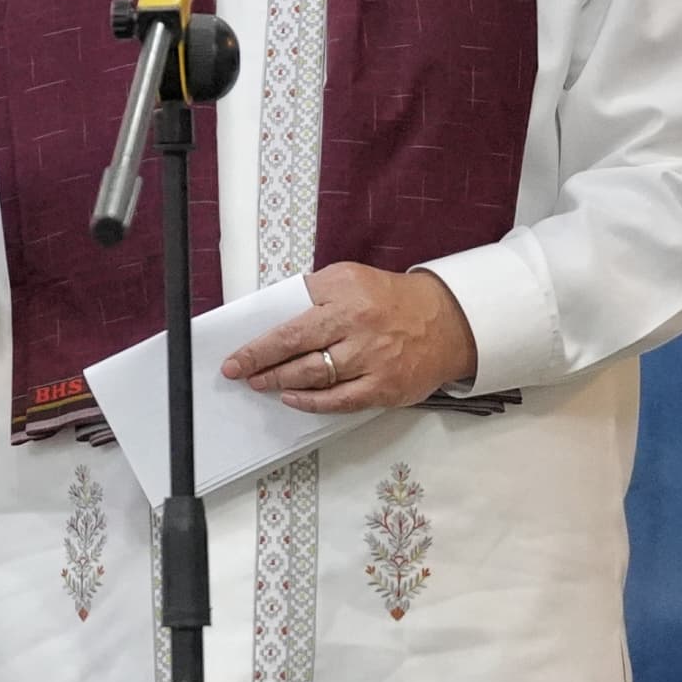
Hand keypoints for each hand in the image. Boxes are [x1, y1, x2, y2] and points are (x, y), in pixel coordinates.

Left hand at [221, 262, 478, 411]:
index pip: (290, 321)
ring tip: (263, 384)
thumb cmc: (390, 300)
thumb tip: (273, 318)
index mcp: (344, 290)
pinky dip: (311, 402)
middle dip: (261, 364)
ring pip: (314, 375)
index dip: (258, 344)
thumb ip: (314, 294)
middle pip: (296, 347)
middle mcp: (357, 322)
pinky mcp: (385, 385)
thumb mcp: (350, 279)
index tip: (236, 357)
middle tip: (240, 373)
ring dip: (281, 382)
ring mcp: (372, 356)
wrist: (445, 321)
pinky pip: (340, 400)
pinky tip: (293, 399)